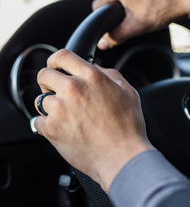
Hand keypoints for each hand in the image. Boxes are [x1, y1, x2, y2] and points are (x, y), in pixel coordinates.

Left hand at [34, 49, 152, 191]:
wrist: (123, 156)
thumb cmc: (128, 126)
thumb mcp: (127, 92)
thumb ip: (109, 74)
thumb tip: (95, 67)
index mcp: (92, 78)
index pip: (62, 56)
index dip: (55, 60)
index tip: (55, 66)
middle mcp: (74, 89)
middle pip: (44, 75)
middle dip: (49, 82)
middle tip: (57, 91)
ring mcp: (60, 109)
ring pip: (40, 99)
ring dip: (49, 105)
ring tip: (64, 115)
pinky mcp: (52, 129)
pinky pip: (38, 120)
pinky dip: (46, 124)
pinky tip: (61, 128)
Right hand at [93, 0, 189, 49]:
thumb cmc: (163, 8)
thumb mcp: (135, 27)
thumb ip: (116, 36)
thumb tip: (102, 44)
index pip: (97, 6)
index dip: (102, 19)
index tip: (111, 25)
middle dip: (116, 11)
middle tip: (130, 19)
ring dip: (126, 4)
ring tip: (140, 11)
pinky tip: (145, 4)